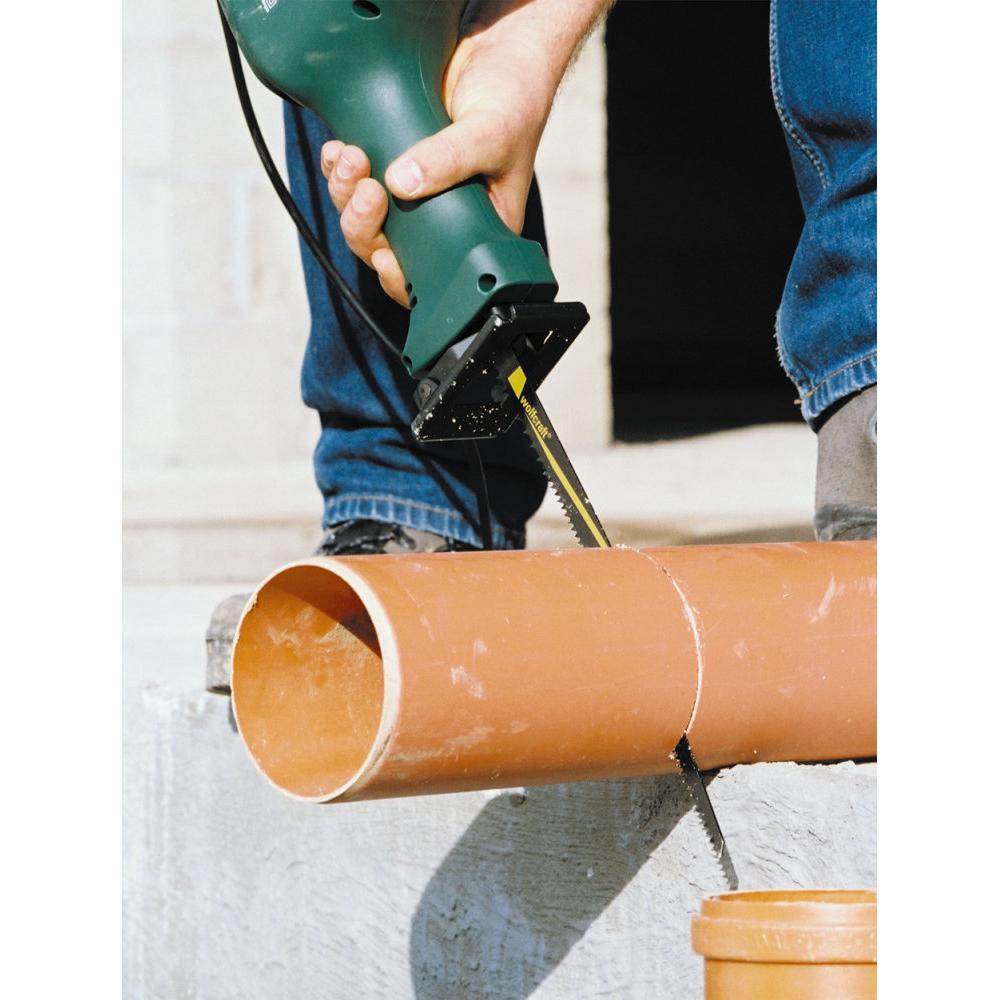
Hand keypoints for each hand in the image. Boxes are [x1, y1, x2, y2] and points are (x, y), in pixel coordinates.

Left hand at [321, 0, 609, 306]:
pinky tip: (341, 148)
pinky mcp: (393, 158)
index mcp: (478, 233)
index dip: (400, 278)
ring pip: (364, 215)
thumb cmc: (516, 98)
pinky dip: (339, 168)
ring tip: (351, 157)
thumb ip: (451, 159)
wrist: (502, 49)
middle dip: (364, 226)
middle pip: (385, 248)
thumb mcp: (492, 132)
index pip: (432, 277)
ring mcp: (415, 191)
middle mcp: (442, 219)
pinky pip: (355, 178)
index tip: (385, 256)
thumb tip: (402, 182)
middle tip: (366, 190)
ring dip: (346, 192)